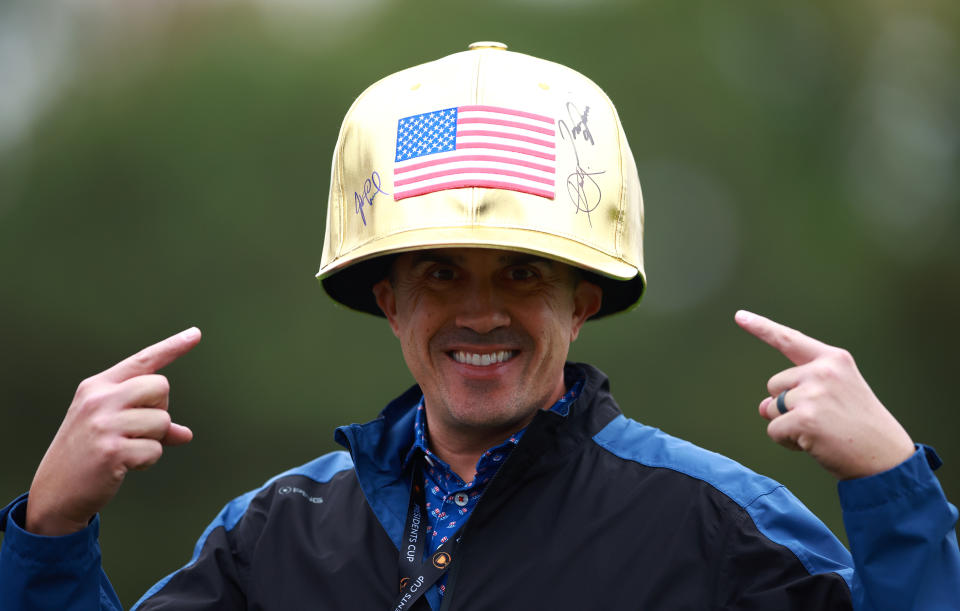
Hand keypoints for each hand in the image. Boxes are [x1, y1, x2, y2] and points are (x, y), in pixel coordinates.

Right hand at [26, 328, 201, 535]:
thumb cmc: (87, 454)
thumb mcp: (109, 426)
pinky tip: (124, 465)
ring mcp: (104, 424)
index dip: (172, 347)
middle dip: (160, 410)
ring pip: (162, 420)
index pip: (142, 360)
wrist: (55, 492)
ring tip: (127, 449)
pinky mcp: (112, 450)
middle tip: (139, 429)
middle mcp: (99, 399)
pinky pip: (155, 449)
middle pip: (161, 387)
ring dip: (154, 440)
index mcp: (98, 386)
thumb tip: (184, 434)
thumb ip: (146, 420)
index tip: (196, 334)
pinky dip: (147, 460)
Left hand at [735, 310, 913, 479]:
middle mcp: (822, 371)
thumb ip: (797, 391)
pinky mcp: (804, 418)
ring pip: (772, 409)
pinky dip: (786, 441)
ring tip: (821, 432)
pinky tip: (813, 444)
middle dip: (787, 405)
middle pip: (774, 385)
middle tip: (823, 420)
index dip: (761, 327)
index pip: (790, 340)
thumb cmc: (860, 428)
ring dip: (788, 425)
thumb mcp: (835, 396)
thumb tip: (763, 406)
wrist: (886, 458)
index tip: (740, 316)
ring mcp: (813, 394)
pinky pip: (774, 430)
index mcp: (834, 360)